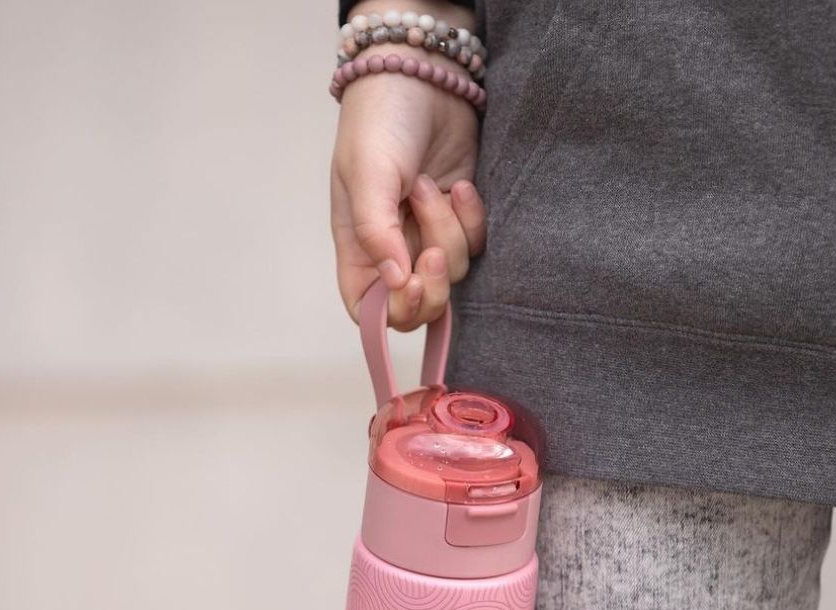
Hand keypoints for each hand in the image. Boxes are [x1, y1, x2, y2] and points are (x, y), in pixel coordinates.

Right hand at [330, 47, 486, 329]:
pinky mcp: (461, 217)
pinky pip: (477, 244)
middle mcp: (393, 248)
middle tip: (432, 248)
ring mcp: (429, 234)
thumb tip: (395, 283)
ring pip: (452, 273)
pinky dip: (472, 219)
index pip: (370, 309)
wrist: (423, 72)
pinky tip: (460, 185)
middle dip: (433, 284)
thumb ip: (375, 233)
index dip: (393, 311)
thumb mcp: (366, 174)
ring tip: (432, 186)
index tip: (413, 286)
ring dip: (448, 232)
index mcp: (359, 247)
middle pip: (419, 305)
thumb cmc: (380, 119)